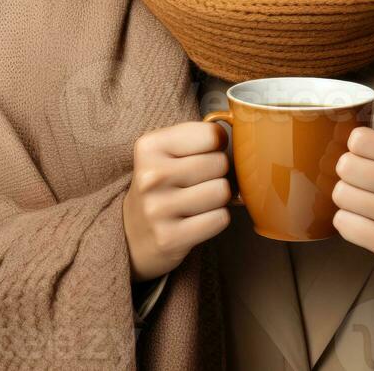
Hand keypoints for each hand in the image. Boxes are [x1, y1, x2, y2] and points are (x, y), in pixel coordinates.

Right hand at [123, 121, 232, 281]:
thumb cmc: (161, 184)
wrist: (131, 234)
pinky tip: (198, 219)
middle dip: (218, 172)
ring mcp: (158, 210)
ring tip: (200, 200)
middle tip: (201, 180)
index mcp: (150, 147)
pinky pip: (220, 218)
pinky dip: (216, 218)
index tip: (207, 151)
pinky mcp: (169, 239)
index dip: (217, 143)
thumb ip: (198, 137)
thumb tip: (242, 136)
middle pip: (219, 163)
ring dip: (219, 197)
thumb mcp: (165, 151)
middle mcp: (151, 177)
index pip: (211, 134)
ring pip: (222, 191)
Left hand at [331, 126, 373, 277]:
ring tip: (361, 201)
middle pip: (346, 167)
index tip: (365, 156)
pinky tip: (361, 220)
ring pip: (341, 195)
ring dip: (345, 197)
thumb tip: (343, 134)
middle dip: (347, 172)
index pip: (360, 140)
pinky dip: (346, 221)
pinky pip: (343, 223)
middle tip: (359, 180)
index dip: (356, 147)